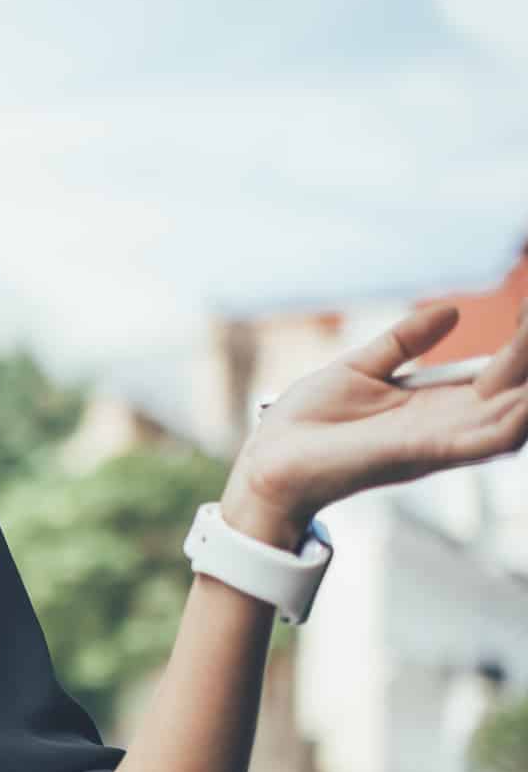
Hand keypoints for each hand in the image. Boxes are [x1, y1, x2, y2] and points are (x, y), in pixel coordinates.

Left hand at [226, 300, 527, 541]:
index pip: (501, 377)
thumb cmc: (309, 422)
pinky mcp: (421, 453)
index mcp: (436, 406)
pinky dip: (511, 423)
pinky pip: (482, 442)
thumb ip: (405, 341)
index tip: (526, 314)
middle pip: (515, 396)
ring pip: (513, 420)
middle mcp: (448, 427)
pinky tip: (527, 401)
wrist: (269, 461)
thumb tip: (453, 310)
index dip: (521, 348)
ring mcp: (438, 442)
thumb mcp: (359, 367)